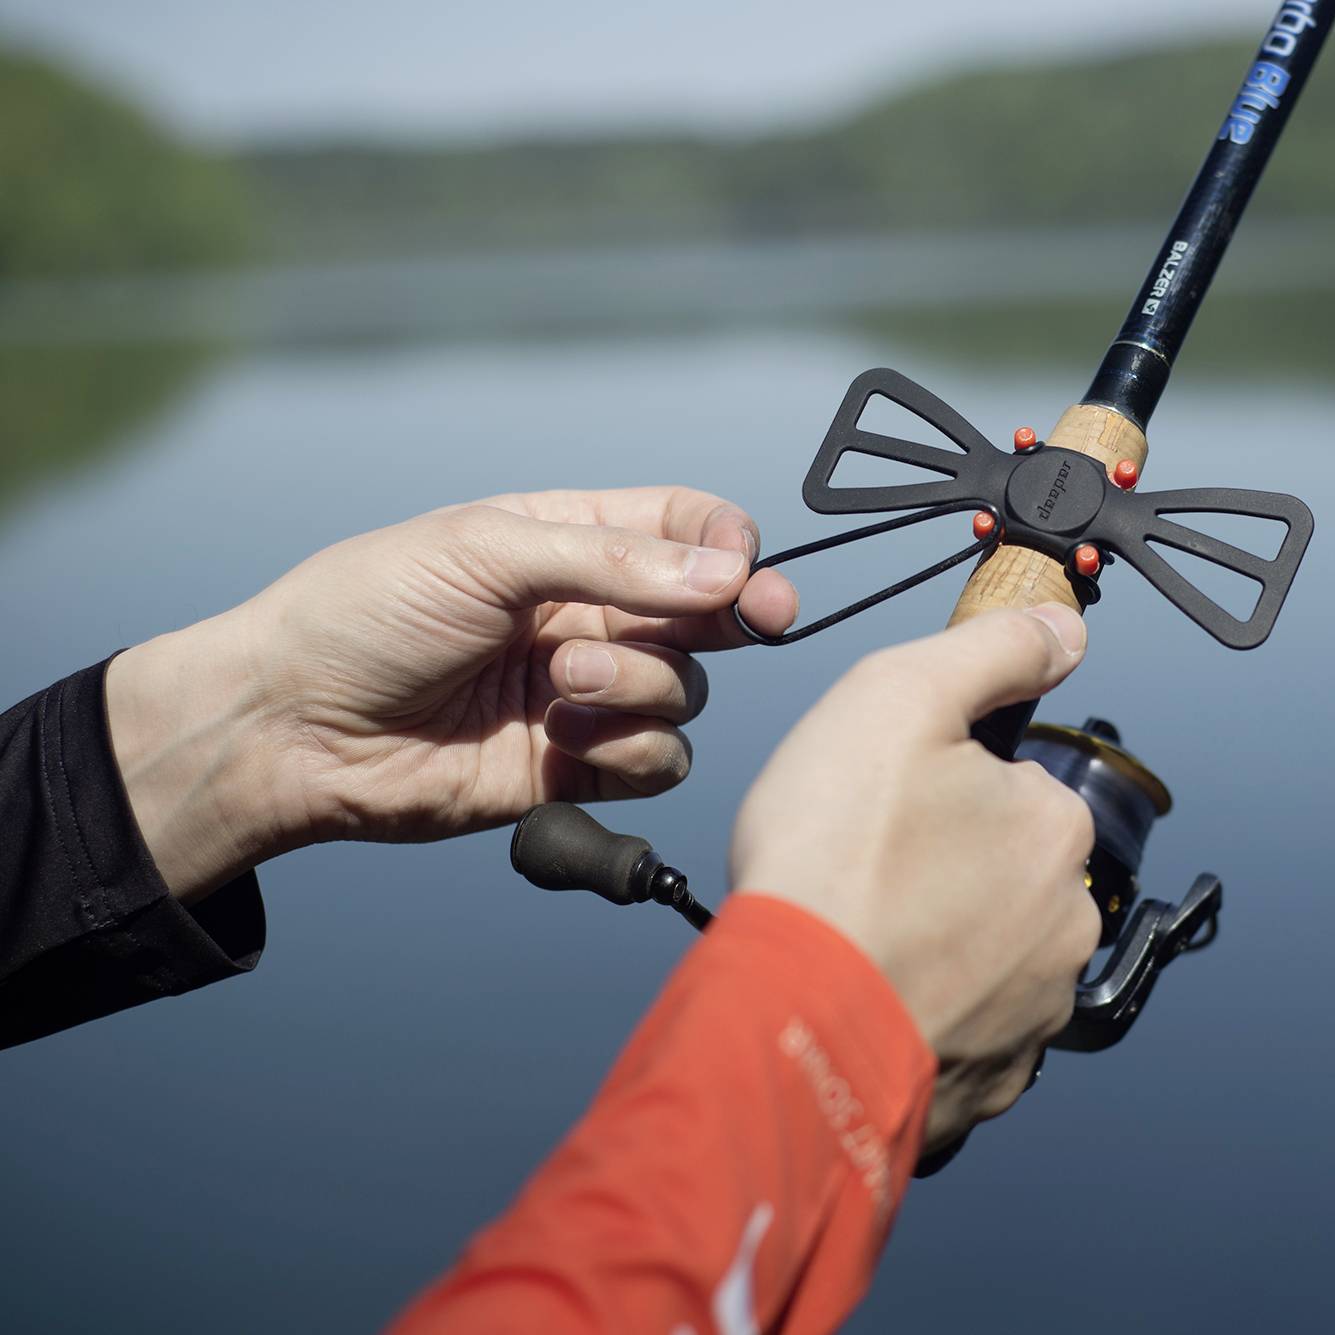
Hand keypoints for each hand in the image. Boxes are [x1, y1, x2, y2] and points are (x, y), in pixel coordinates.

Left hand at [107, 488, 796, 899]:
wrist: (291, 728)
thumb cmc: (366, 614)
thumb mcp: (486, 554)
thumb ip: (612, 561)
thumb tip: (730, 575)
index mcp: (569, 539)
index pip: (686, 528)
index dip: (728, 545)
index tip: (744, 566)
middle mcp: (590, 614)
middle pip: (710, 611)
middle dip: (739, 613)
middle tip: (759, 618)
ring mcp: (587, 693)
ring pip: (687, 690)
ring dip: (641, 683)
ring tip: (560, 683)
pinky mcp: (576, 767)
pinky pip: (659, 760)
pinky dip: (631, 748)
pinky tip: (563, 738)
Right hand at [731, 604, 1099, 1150]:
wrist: (791, 1021)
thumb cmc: (832, 860)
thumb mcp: (899, 696)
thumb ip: (993, 650)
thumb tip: (1063, 626)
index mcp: (1054, 827)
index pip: (1009, 785)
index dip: (936, 787)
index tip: (883, 809)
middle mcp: (1068, 922)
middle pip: (1001, 871)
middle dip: (944, 869)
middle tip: (864, 874)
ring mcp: (1035, 1011)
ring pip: (987, 953)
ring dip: (936, 945)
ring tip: (861, 940)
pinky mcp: (995, 1081)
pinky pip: (968, 1031)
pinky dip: (926, 1015)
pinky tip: (872, 998)